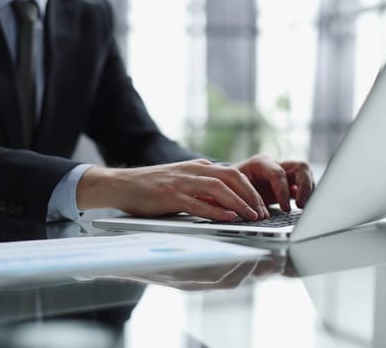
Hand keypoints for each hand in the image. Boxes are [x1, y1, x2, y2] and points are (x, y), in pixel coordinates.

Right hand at [76, 159, 268, 221]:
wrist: (122, 184)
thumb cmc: (151, 187)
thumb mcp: (181, 182)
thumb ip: (201, 189)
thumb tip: (225, 204)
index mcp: (197, 167)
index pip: (233, 174)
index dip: (251, 189)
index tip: (261, 205)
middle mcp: (192, 170)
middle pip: (232, 177)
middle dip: (251, 195)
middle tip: (262, 213)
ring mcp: (181, 182)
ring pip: (219, 188)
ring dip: (239, 203)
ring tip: (252, 217)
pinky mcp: (170, 195)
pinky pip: (198, 202)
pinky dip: (216, 210)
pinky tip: (228, 218)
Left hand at [235, 154, 313, 211]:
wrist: (229, 185)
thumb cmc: (229, 185)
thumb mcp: (232, 187)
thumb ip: (244, 196)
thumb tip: (256, 212)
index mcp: (261, 162)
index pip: (278, 173)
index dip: (283, 191)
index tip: (285, 208)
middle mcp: (275, 165)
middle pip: (300, 167)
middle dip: (305, 186)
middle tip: (301, 205)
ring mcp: (284, 173)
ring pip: (306, 175)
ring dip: (309, 191)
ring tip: (304, 208)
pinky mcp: (289, 185)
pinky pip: (304, 187)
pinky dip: (308, 197)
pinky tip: (304, 209)